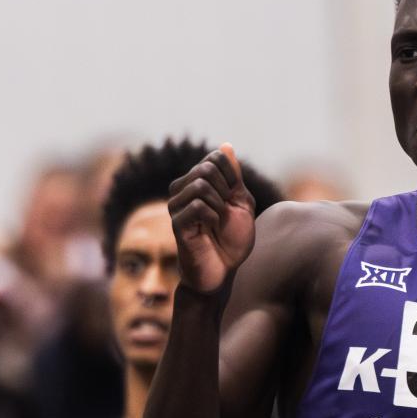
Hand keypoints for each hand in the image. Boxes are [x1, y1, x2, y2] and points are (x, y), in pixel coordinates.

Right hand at [167, 144, 256, 295]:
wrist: (224, 271)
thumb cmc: (232, 239)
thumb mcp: (241, 203)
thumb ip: (233, 176)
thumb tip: (225, 146)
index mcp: (197, 181)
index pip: (216, 158)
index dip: (233, 177)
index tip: (233, 199)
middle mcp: (182, 189)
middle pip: (207, 168)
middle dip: (226, 191)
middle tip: (225, 213)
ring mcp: (176, 206)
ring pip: (201, 185)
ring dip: (220, 206)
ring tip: (217, 223)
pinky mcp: (176, 223)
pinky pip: (198, 206)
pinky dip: (213, 218)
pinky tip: (210, 230)